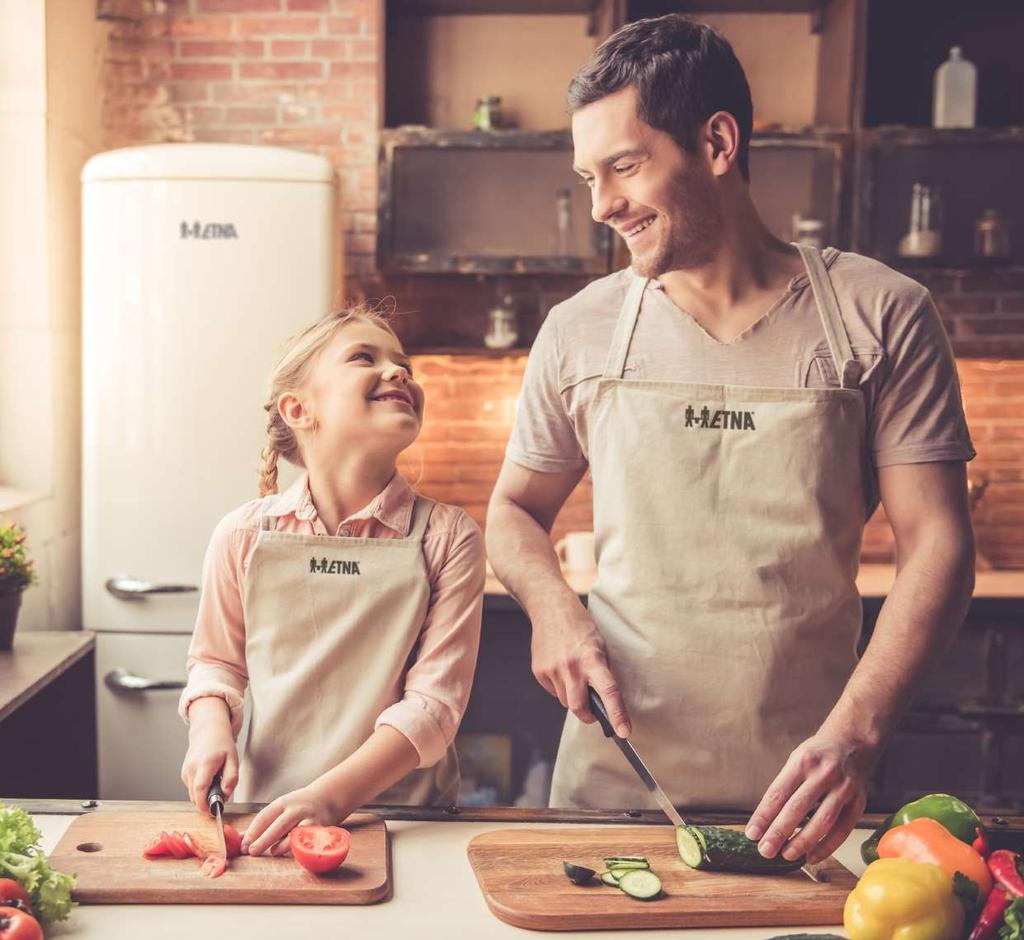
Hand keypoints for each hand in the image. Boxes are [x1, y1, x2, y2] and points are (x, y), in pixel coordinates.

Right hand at [180, 697, 238, 812]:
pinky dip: (200, 788)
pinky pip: (192, 788)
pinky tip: (208, 777)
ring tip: (216, 780)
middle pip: (195, 795)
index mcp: (205, 763)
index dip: (204, 803)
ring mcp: (186, 770)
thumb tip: (225, 794)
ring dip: (204, 794)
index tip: (212, 811)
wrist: (208, 731)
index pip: (200, 789)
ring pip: (193, 793)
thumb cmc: (221, 744)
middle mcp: (192, 767)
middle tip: (221, 792)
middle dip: (207, 800)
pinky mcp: (184, 773)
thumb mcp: (233, 759)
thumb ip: (231, 778)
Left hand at [241, 781, 341, 856]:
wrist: (328, 797)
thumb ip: (263, 824)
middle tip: (252, 851)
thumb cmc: (299, 805)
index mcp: (283, 803)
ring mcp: (309, 819)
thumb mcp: (281, 808)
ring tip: (273, 851)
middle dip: (264, 839)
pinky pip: (308, 841)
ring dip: (282, 845)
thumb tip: (241, 839)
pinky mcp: (320, 829)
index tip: (243, 844)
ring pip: (294, 834)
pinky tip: (293, 851)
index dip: (253, 831)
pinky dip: (299, 848)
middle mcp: (296, 809)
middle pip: (278, 825)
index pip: (265, 816)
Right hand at [531, 606, 630, 737]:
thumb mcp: (599, 645)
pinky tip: (560, 668)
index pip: (608, 692)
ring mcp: (553, 670)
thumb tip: (602, 697)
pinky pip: (552, 691)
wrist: (550, 607)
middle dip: (587, 715)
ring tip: (573, 674)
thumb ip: (601, 671)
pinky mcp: (539, 672)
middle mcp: (571, 667)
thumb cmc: (580, 625)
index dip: (617, 715)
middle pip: (578, 708)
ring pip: (565, 701)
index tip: (624, 732)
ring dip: (572, 696)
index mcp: (592, 659)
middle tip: (593, 712)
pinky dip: (559, 686)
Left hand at [744, 728, 879, 864]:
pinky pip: (842, 830)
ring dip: (802, 842)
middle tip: (765, 850)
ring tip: (786, 855)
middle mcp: (824, 774)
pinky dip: (826, 847)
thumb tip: (766, 821)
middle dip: (779, 832)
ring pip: (822, 821)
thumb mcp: (796, 760)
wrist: (853, 742)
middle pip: (798, 808)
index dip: (763, 816)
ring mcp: (843, 788)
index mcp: (802, 761)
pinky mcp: (858, 802)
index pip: (778, 793)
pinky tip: (812, 856)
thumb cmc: (818, 755)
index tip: (752, 833)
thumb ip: (784, 787)